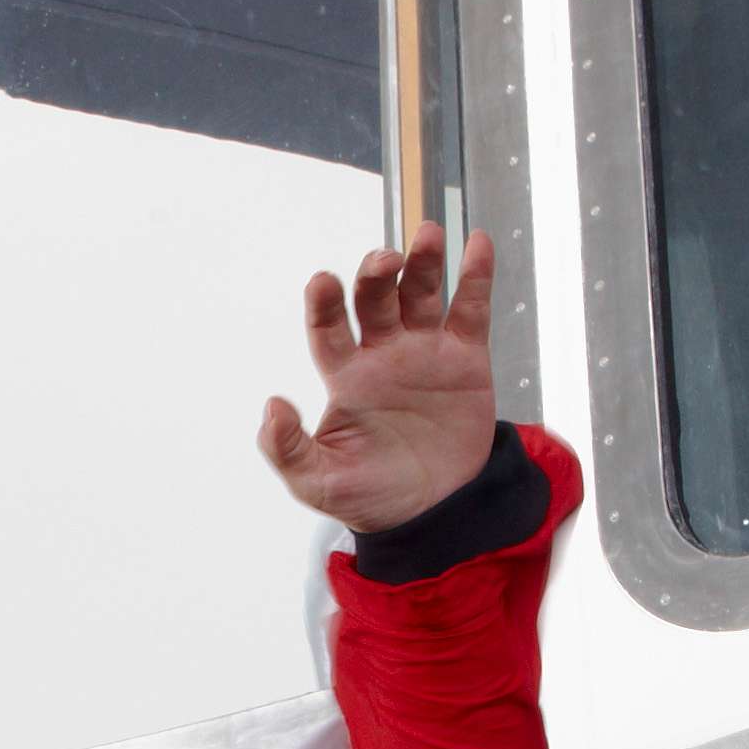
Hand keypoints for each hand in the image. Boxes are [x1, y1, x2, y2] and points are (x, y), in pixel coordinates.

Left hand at [258, 225, 499, 535]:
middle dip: (377, 275)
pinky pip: (470, 308)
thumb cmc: (370, 494)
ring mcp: (424, 350)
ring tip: (427, 236)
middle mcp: (383, 353)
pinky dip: (476, 275)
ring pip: (421, 293)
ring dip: (423, 262)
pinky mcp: (465, 357)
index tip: (323, 282)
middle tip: (385, 262)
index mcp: (346, 376)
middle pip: (376, 299)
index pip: (328, 329)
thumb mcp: (319, 482)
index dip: (325, 304)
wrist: (433, 512)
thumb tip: (271, 408)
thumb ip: (289, 449)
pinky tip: (477, 244)